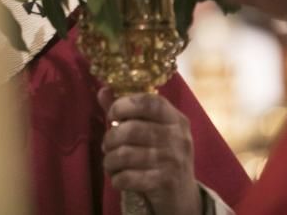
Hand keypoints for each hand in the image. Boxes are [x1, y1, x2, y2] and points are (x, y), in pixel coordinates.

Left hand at [99, 87, 201, 214]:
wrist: (183, 196)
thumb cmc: (162, 157)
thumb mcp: (152, 131)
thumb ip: (128, 111)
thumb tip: (104, 91)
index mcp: (175, 119)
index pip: (149, 101)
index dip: (124, 105)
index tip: (112, 115)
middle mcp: (178, 137)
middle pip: (132, 129)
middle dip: (110, 138)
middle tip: (106, 145)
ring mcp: (173, 160)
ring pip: (126, 154)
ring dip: (110, 160)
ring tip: (110, 162)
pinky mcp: (166, 182)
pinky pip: (129, 177)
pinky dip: (117, 178)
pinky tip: (118, 178)